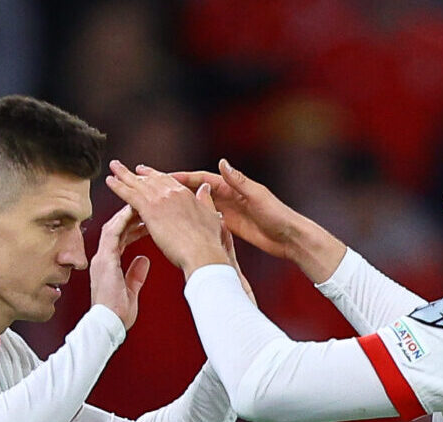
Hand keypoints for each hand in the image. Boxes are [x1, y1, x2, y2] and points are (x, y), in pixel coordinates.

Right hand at [88, 205, 151, 329]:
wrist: (108, 324)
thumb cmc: (118, 314)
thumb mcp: (131, 290)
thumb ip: (135, 274)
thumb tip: (144, 260)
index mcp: (108, 264)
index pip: (120, 238)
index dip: (131, 226)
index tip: (145, 218)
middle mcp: (102, 258)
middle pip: (116, 229)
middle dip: (130, 216)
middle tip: (145, 207)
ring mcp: (102, 258)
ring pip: (113, 227)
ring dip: (127, 214)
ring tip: (141, 204)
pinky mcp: (104, 260)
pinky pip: (112, 234)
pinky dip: (122, 221)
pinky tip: (132, 211)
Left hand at [105, 162, 230, 276]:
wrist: (203, 253)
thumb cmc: (208, 243)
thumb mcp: (211, 216)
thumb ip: (206, 200)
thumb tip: (204, 188)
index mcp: (186, 194)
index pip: (167, 181)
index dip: (155, 176)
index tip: (147, 173)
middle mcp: (172, 192)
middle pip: (151, 179)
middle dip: (138, 173)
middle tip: (127, 168)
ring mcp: (160, 199)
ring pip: (138, 183)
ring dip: (123, 174)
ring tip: (113, 167)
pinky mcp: (150, 209)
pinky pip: (129, 194)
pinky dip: (118, 186)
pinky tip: (110, 181)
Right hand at [165, 159, 344, 282]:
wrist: (289, 238)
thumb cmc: (277, 215)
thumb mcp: (257, 196)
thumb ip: (239, 181)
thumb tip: (222, 162)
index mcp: (232, 186)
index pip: (201, 179)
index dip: (181, 177)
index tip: (161, 176)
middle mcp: (227, 196)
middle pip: (195, 190)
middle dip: (174, 188)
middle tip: (152, 186)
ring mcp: (226, 211)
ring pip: (197, 205)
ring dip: (180, 204)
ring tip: (159, 205)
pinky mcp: (228, 225)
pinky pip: (205, 220)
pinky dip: (192, 220)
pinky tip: (177, 224)